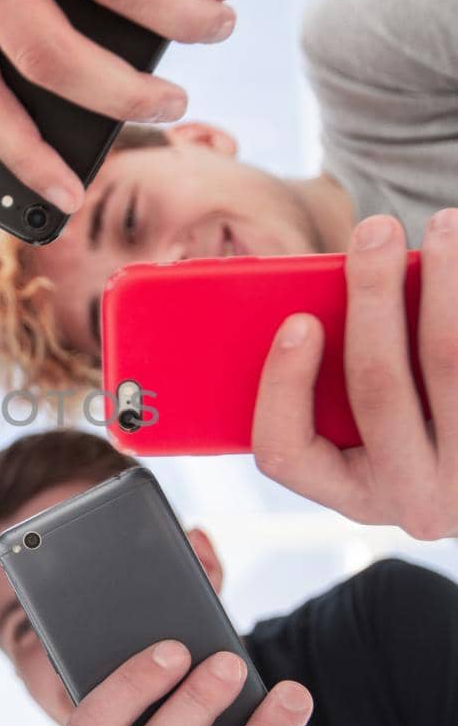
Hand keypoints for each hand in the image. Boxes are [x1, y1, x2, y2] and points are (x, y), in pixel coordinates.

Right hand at [252, 211, 456, 539]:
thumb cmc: (411, 425)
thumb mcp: (367, 429)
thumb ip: (337, 375)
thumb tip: (343, 280)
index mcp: (352, 493)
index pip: (287, 452)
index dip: (285, 385)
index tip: (300, 321)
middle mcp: (413, 498)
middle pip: (378, 390)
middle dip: (373, 298)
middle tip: (376, 232)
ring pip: (450, 366)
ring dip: (444, 285)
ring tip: (445, 227)